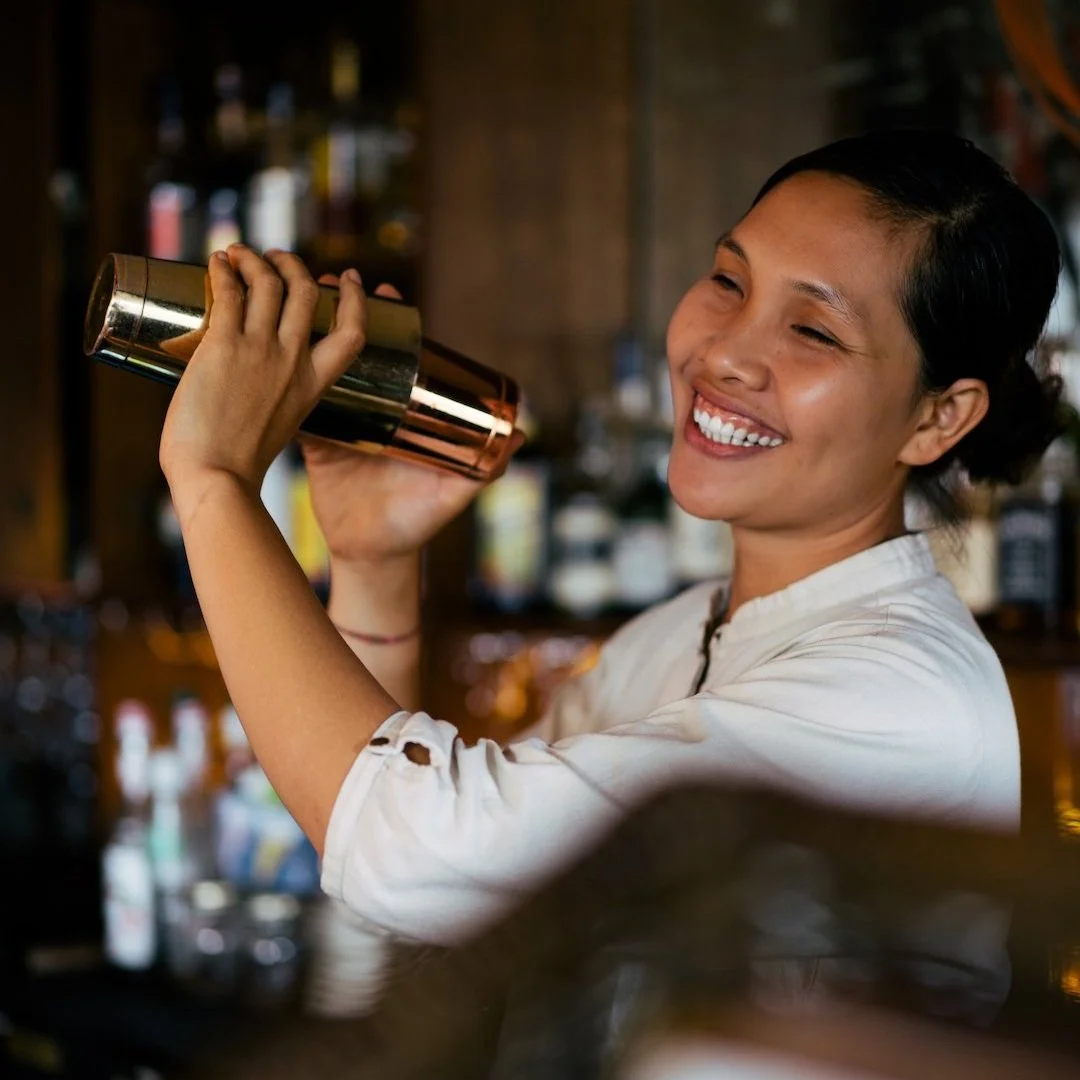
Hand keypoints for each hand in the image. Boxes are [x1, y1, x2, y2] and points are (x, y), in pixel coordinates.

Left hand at [159, 246, 365, 518]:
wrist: (217, 476)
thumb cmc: (236, 465)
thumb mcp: (278, 427)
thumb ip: (275, 400)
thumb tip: (249, 388)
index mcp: (313, 386)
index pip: (351, 334)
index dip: (354, 300)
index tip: (349, 279)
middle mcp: (293, 361)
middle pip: (307, 294)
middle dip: (293, 266)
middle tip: (277, 258)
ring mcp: (260, 351)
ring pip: (271, 284)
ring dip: (256, 259)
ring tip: (240, 253)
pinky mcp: (224, 346)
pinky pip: (230, 293)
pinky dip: (225, 270)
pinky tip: (217, 262)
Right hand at [300, 276, 517, 566]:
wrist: (374, 556)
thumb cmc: (418, 523)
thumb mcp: (453, 492)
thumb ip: (487, 469)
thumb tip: (520, 433)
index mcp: (403, 415)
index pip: (398, 358)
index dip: (391, 324)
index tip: (384, 292)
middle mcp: (373, 414)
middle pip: (356, 355)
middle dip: (343, 316)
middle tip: (333, 283)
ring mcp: (343, 427)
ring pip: (322, 372)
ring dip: (308, 336)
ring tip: (297, 302)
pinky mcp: (315, 445)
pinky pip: (298, 409)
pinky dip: (284, 384)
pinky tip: (268, 350)